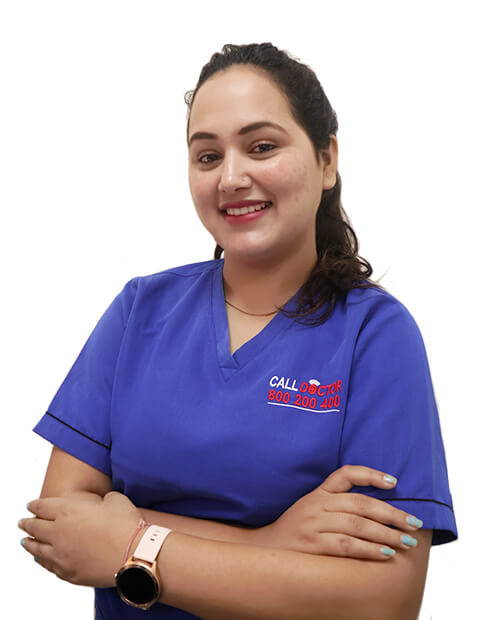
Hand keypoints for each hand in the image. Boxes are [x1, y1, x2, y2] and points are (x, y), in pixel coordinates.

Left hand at [18, 491, 141, 586]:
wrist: (134, 553)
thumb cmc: (126, 524)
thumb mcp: (114, 499)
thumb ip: (101, 500)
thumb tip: (101, 504)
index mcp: (67, 510)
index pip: (42, 506)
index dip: (35, 505)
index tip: (31, 506)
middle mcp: (59, 532)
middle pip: (34, 527)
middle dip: (26, 523)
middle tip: (23, 522)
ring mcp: (61, 555)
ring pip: (36, 549)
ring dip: (29, 543)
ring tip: (25, 541)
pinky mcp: (68, 573)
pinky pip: (48, 566)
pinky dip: (42, 560)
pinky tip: (41, 558)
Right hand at [256, 465, 422, 560]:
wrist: (265, 550)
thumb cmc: (295, 531)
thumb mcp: (310, 508)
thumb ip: (336, 503)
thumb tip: (377, 508)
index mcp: (318, 493)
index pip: (345, 474)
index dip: (370, 475)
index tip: (394, 482)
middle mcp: (316, 505)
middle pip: (360, 503)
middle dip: (391, 513)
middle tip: (413, 522)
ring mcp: (314, 524)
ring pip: (357, 524)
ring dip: (386, 533)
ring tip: (406, 541)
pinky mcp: (313, 545)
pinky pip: (347, 545)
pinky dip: (369, 549)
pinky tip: (386, 553)